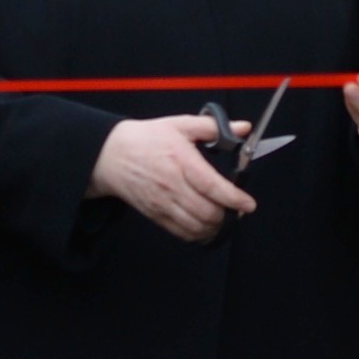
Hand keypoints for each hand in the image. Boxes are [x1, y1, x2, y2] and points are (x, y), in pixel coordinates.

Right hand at [88, 111, 261, 240]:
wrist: (110, 155)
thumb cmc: (146, 139)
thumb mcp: (180, 124)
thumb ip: (213, 127)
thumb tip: (243, 129)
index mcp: (181, 161)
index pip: (212, 186)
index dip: (234, 198)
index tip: (248, 204)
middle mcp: (172, 186)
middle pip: (207, 212)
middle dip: (226, 215)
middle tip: (236, 209)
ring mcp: (163, 203)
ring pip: (195, 227)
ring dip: (214, 227)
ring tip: (222, 218)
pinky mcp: (155, 214)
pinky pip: (181, 233)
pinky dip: (197, 234)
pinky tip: (205, 227)